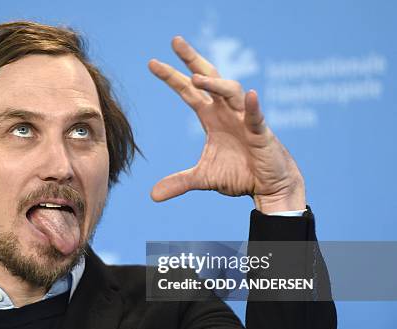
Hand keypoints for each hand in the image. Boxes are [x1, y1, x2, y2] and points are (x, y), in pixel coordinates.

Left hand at [148, 36, 305, 212]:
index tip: (152, 62)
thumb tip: (152, 195)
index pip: (188, 92)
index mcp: (211, 118)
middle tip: (175, 41)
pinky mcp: (261, 133)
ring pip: (231, 92)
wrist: (268, 187)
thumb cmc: (239, 175)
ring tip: (195, 78)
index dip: (172, 77)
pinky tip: (249, 96)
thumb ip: (179, 182)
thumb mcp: (203, 178)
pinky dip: (252, 107)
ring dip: (215, 83)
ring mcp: (244, 119)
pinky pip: (256, 116)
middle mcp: (226, 112)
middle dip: (192, 60)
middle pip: (208, 78)